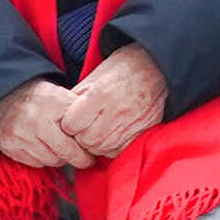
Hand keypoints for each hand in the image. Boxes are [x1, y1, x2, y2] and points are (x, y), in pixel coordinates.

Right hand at [0, 79, 92, 171]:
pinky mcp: (10, 147)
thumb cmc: (40, 98)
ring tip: (64, 151)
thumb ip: (79, 112)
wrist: (3, 96)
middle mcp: (34, 120)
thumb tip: (101, 134)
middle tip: (87, 160)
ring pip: (51, 160)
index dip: (88, 144)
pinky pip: (36, 164)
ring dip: (61, 159)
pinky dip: (44, 160)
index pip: (77, 132)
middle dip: (80, 158)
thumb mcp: (61, 95)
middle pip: (66, 151)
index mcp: (52, 103)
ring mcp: (20, 135)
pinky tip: (46, 150)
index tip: (94, 149)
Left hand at [57, 44, 173, 160]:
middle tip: (84, 125)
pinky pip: (117, 151)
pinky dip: (110, 147)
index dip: (68, 122)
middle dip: (80, 135)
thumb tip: (61, 113)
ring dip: (94, 143)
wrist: (157, 68)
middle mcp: (115, 112)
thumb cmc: (124, 67)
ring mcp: (130, 125)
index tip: (73, 118)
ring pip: (99, 148)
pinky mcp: (141, 133)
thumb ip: (77, 95)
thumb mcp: (96, 74)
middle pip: (84, 140)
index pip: (71, 124)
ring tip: (98, 128)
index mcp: (100, 94)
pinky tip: (111, 134)